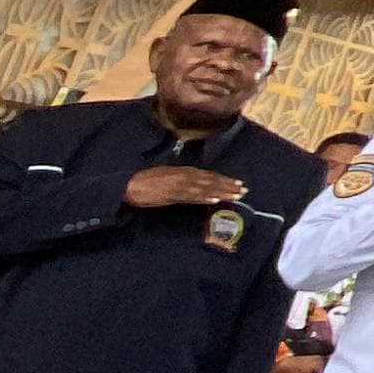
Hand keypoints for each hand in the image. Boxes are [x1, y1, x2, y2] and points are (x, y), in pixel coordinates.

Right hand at [122, 163, 242, 211]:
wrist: (128, 184)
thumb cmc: (145, 181)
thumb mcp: (168, 177)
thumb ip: (182, 180)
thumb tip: (195, 186)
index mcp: (184, 171)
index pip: (208, 176)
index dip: (224, 179)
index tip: (238, 183)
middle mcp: (185, 176)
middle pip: (211, 181)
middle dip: (228, 186)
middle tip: (245, 190)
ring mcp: (179, 185)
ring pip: (205, 189)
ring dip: (222, 192)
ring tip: (237, 195)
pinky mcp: (172, 194)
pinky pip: (191, 197)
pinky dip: (203, 198)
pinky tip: (215, 200)